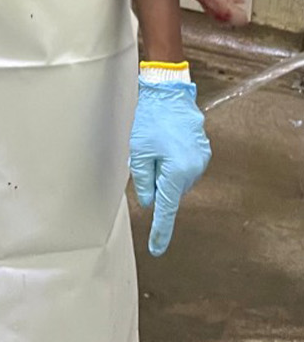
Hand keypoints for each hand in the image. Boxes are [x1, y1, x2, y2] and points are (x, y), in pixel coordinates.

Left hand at [129, 69, 210, 255]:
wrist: (169, 92)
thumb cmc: (152, 120)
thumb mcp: (139, 152)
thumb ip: (144, 181)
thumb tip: (150, 202)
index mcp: (177, 172)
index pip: (166, 209)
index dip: (160, 231)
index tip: (156, 249)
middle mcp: (194, 169)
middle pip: (170, 190)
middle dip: (156, 180)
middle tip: (146, 154)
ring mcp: (202, 160)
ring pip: (177, 178)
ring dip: (165, 169)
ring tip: (156, 142)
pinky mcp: (203, 150)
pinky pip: (185, 166)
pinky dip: (173, 161)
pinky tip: (166, 141)